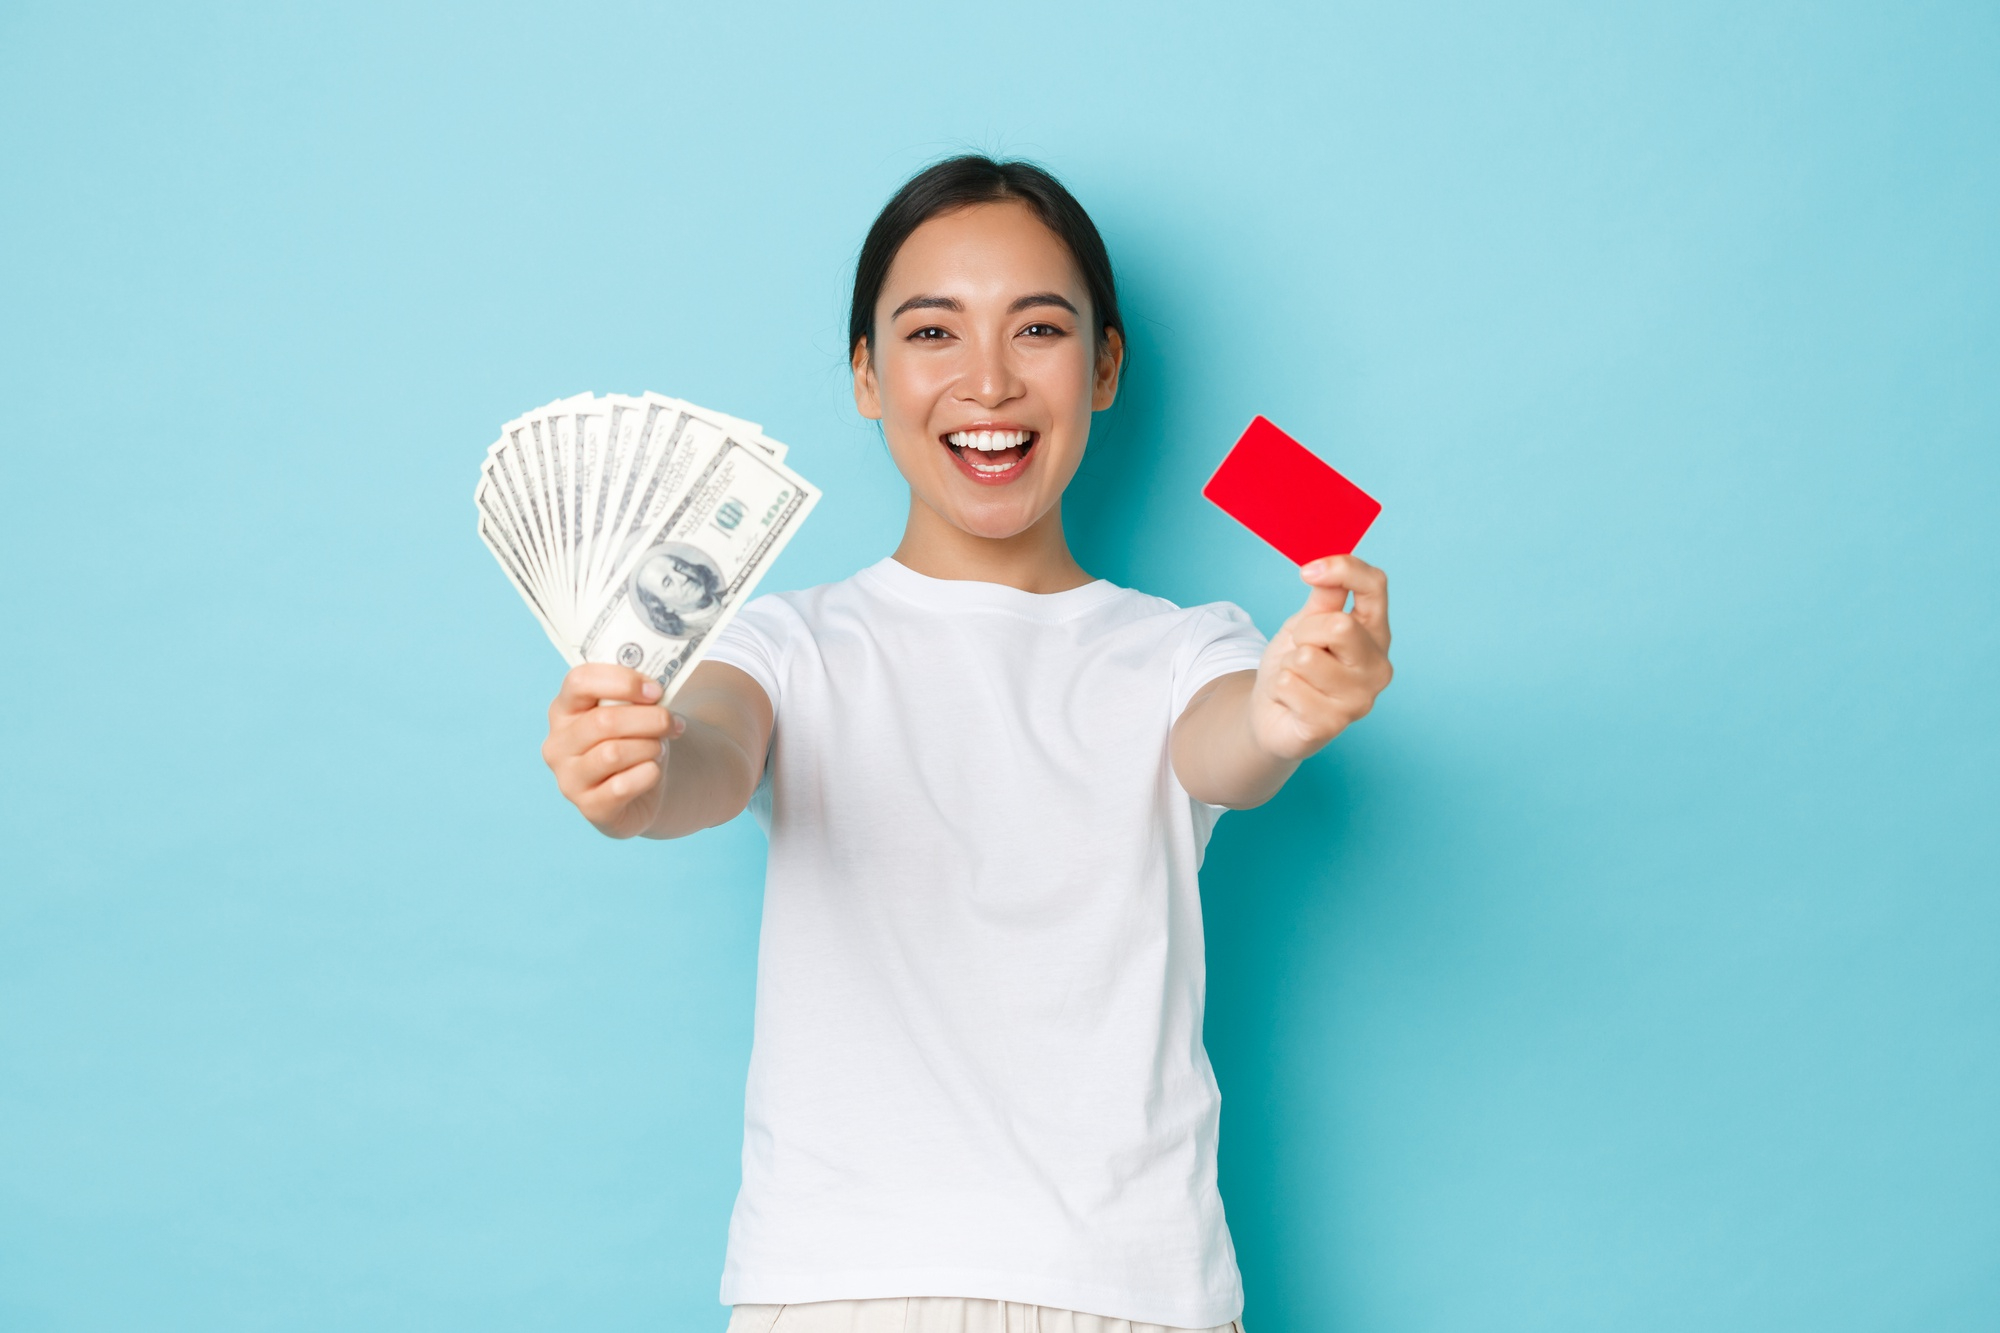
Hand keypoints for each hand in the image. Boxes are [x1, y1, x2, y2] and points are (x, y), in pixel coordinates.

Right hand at [541, 665, 686, 837]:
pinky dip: (647, 774)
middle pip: (603, 721)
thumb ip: (634, 698)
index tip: (656, 691)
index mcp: (564, 710)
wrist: (639, 791)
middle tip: (673, 722)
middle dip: (649, 718)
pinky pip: (623, 786)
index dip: (622, 682)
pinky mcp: (589, 807)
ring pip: (613, 753)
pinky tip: (653, 771)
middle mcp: (558, 744)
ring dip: (649, 747)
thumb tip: (655, 692)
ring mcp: (569, 779)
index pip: (579, 682)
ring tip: (660, 748)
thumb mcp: (632, 714)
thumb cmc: (633, 742)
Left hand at [1249, 554, 1392, 759]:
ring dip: (1289, 665)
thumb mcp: (1306, 623)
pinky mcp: (1333, 724)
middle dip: (1305, 632)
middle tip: (1300, 649)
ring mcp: (1359, 699)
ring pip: (1307, 658)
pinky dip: (1280, 689)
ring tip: (1297, 678)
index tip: (1306, 571)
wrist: (1272, 713)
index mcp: (1375, 633)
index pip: (1375, 585)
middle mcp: (1377, 666)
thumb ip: (1324, 598)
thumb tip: (1327, 569)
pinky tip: (1291, 700)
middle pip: (1340, 625)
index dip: (1343, 569)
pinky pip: (1290, 685)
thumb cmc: (1295, 665)